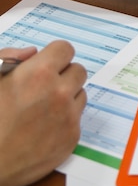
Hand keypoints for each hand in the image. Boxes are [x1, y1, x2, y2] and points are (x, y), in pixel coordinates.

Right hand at [0, 41, 86, 185]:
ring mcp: (69, 116)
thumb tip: (31, 52)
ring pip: (80, 94)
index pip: (65, 49)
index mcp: (39, 74)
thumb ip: (9, 58)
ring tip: (42, 108)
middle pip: (78, 71)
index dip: (55, 56)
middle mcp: (59, 93)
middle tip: (44, 87)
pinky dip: (65, 119)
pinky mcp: (72, 136)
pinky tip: (44, 126)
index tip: (48, 63)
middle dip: (63, 75)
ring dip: (67, 96)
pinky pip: (78, 118)